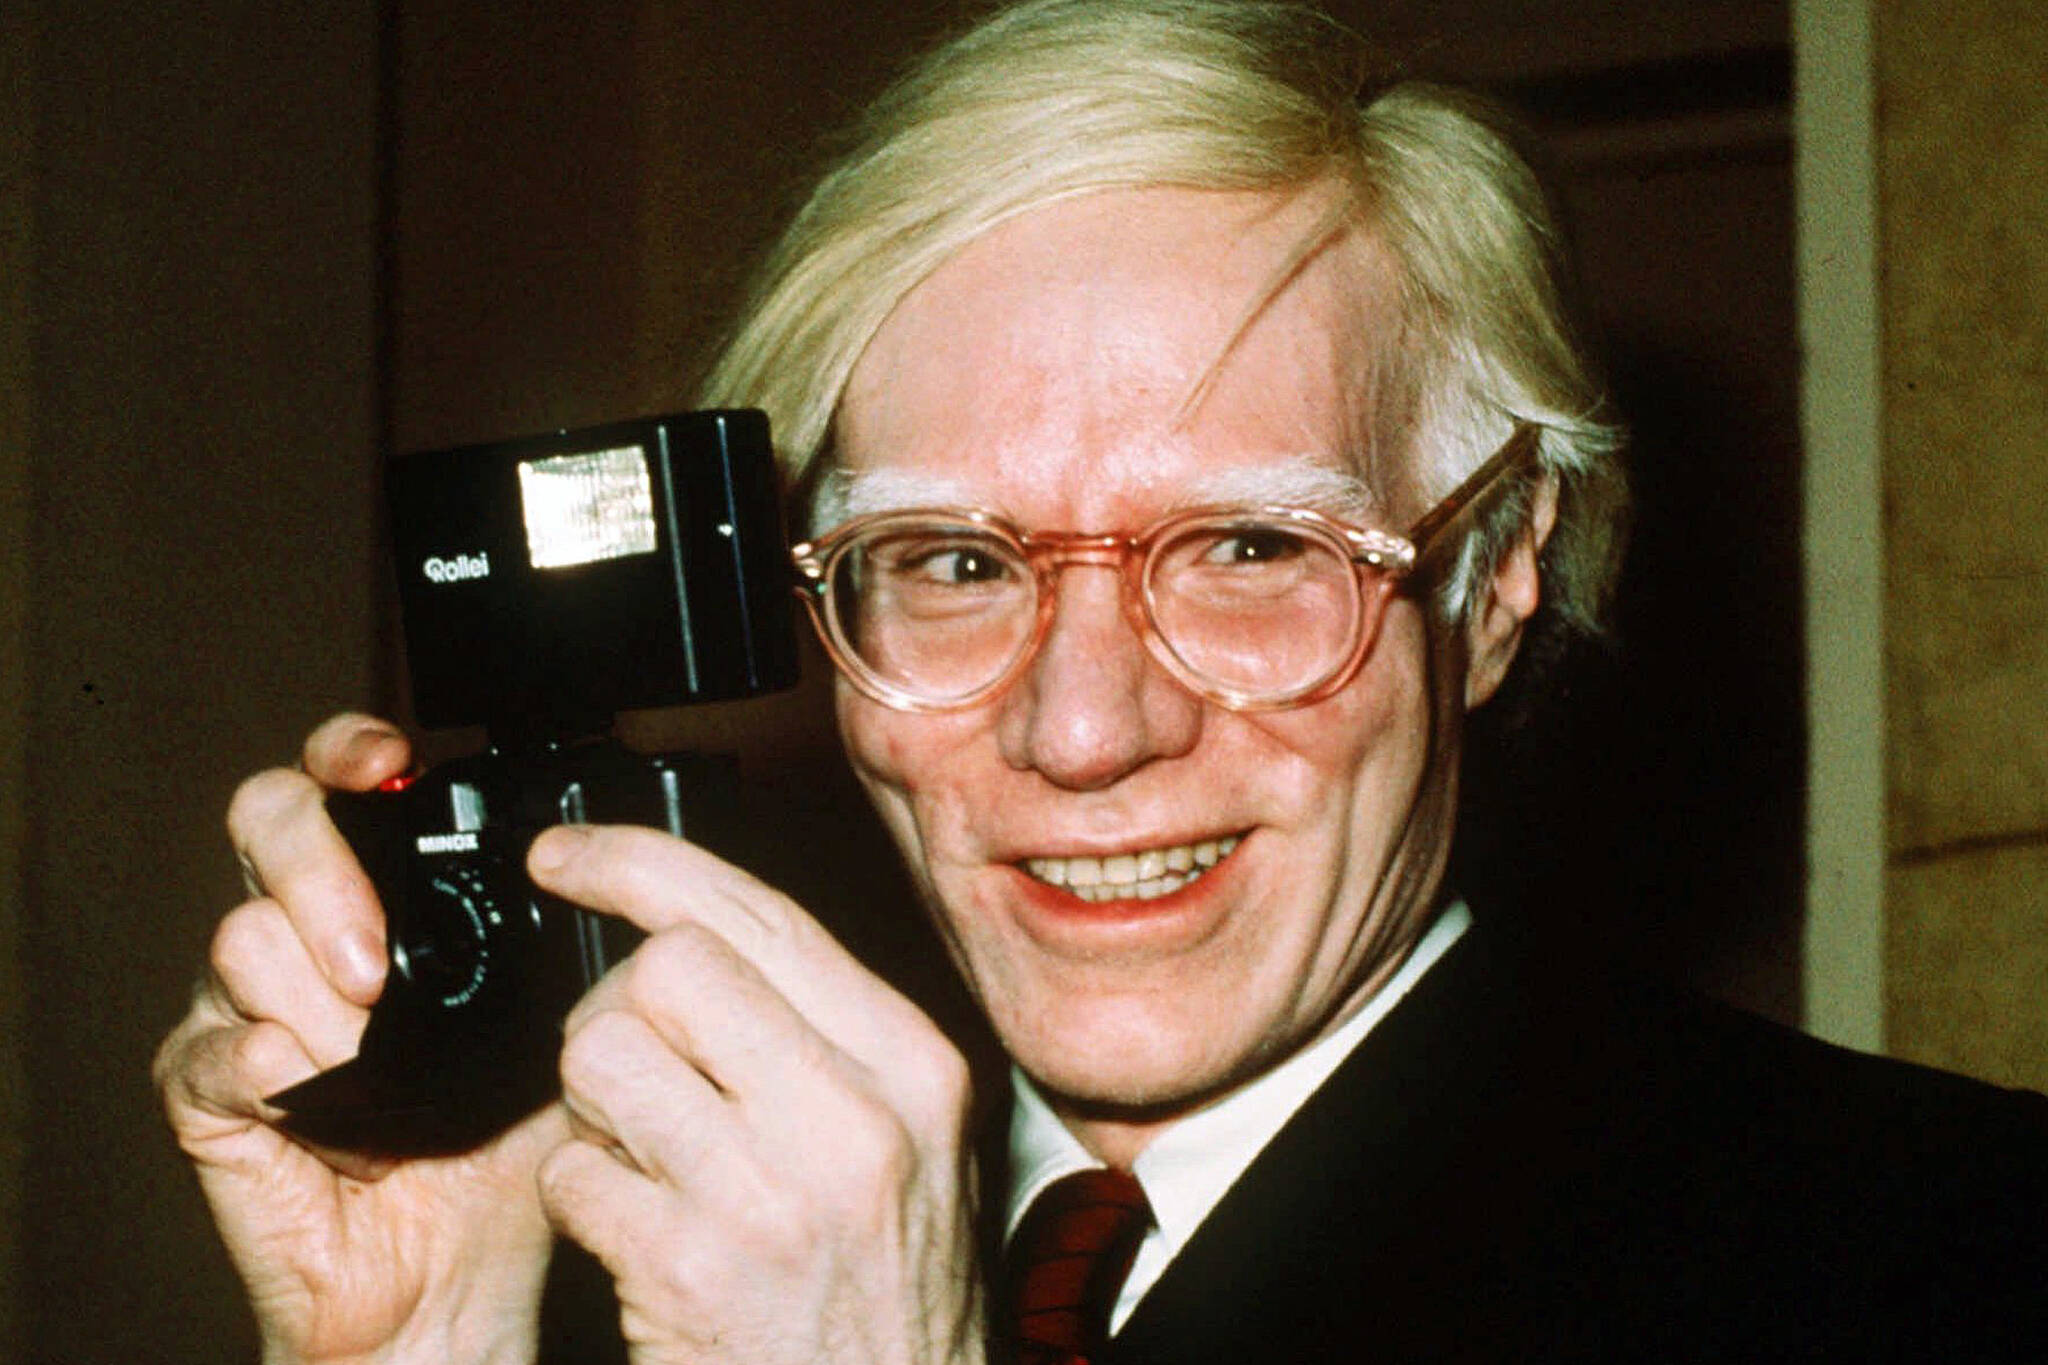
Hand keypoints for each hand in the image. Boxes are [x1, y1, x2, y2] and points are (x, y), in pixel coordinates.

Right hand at [154, 714, 558, 1364]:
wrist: (460, 1275)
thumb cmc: (507, 1144)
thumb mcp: (559, 1024)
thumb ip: (562, 946)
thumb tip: (599, 870)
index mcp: (388, 900)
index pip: (341, 785)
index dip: (349, 752)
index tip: (386, 761)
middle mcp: (308, 933)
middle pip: (266, 822)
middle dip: (322, 872)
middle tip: (378, 964)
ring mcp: (249, 1007)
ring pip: (242, 938)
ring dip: (320, 1002)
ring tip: (376, 1065)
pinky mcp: (213, 1097)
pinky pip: (210, 1050)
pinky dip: (261, 1063)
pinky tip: (309, 1085)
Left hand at [528, 824, 985, 1364]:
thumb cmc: (883, 1294)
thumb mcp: (906, 1141)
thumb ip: (821, 1035)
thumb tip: (680, 933)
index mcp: (914, 1063)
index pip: (759, 913)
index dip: (637, 864)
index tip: (564, 857)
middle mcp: (859, 1116)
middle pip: (667, 965)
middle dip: (615, 1008)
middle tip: (631, 1077)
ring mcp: (777, 1194)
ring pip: (602, 1053)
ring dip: (589, 1107)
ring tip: (640, 1160)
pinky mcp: (695, 1270)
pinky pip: (571, 1172)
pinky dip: (579, 1200)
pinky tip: (636, 1237)